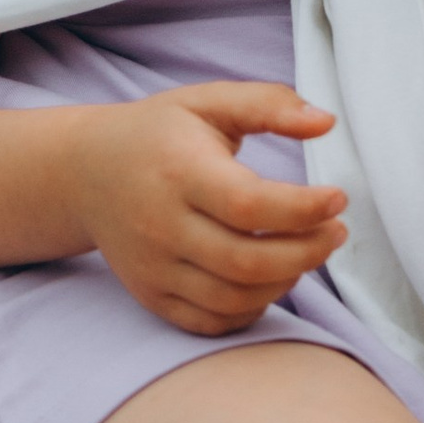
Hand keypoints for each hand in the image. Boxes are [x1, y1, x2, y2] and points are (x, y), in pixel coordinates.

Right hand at [74, 81, 346, 333]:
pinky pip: (210, 321)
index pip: (249, 205)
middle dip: (307, 253)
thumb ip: (269, 104)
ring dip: (286, 282)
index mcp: (180, 172)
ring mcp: (154, 267)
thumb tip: (327, 123)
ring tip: (309, 252)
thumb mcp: (210, 101)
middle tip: (337, 232)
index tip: (338, 198)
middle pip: (246, 262)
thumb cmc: (159, 133)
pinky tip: (273, 279)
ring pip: (233, 298)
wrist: (85, 173)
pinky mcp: (152, 295)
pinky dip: (252, 309)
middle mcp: (162, 226)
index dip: (303, 209)